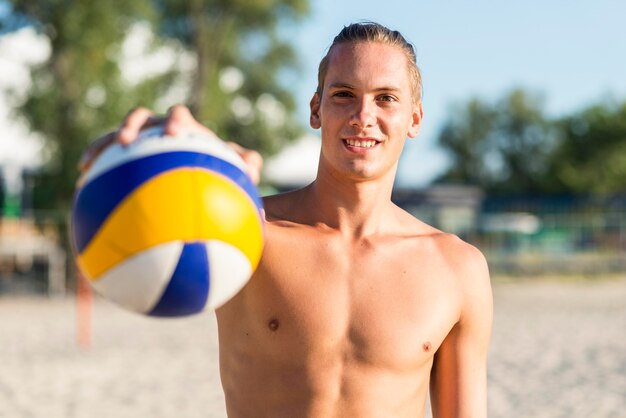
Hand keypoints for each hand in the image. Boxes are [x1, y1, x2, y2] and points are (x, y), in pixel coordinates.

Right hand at [78, 105, 262, 183]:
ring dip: (103, 146)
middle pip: (142, 117)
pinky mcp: (124, 157)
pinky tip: (81, 188)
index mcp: (185, 129)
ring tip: (88, 164)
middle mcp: (158, 129)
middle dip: (133, 125)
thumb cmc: (218, 171)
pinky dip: (95, 169)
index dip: (176, 122)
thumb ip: (247, 165)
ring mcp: (140, 141)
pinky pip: (106, 161)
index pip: (180, 117)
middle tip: (128, 141)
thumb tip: (254, 170)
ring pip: (115, 137)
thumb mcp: (234, 170)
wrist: (199, 174)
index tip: (174, 134)